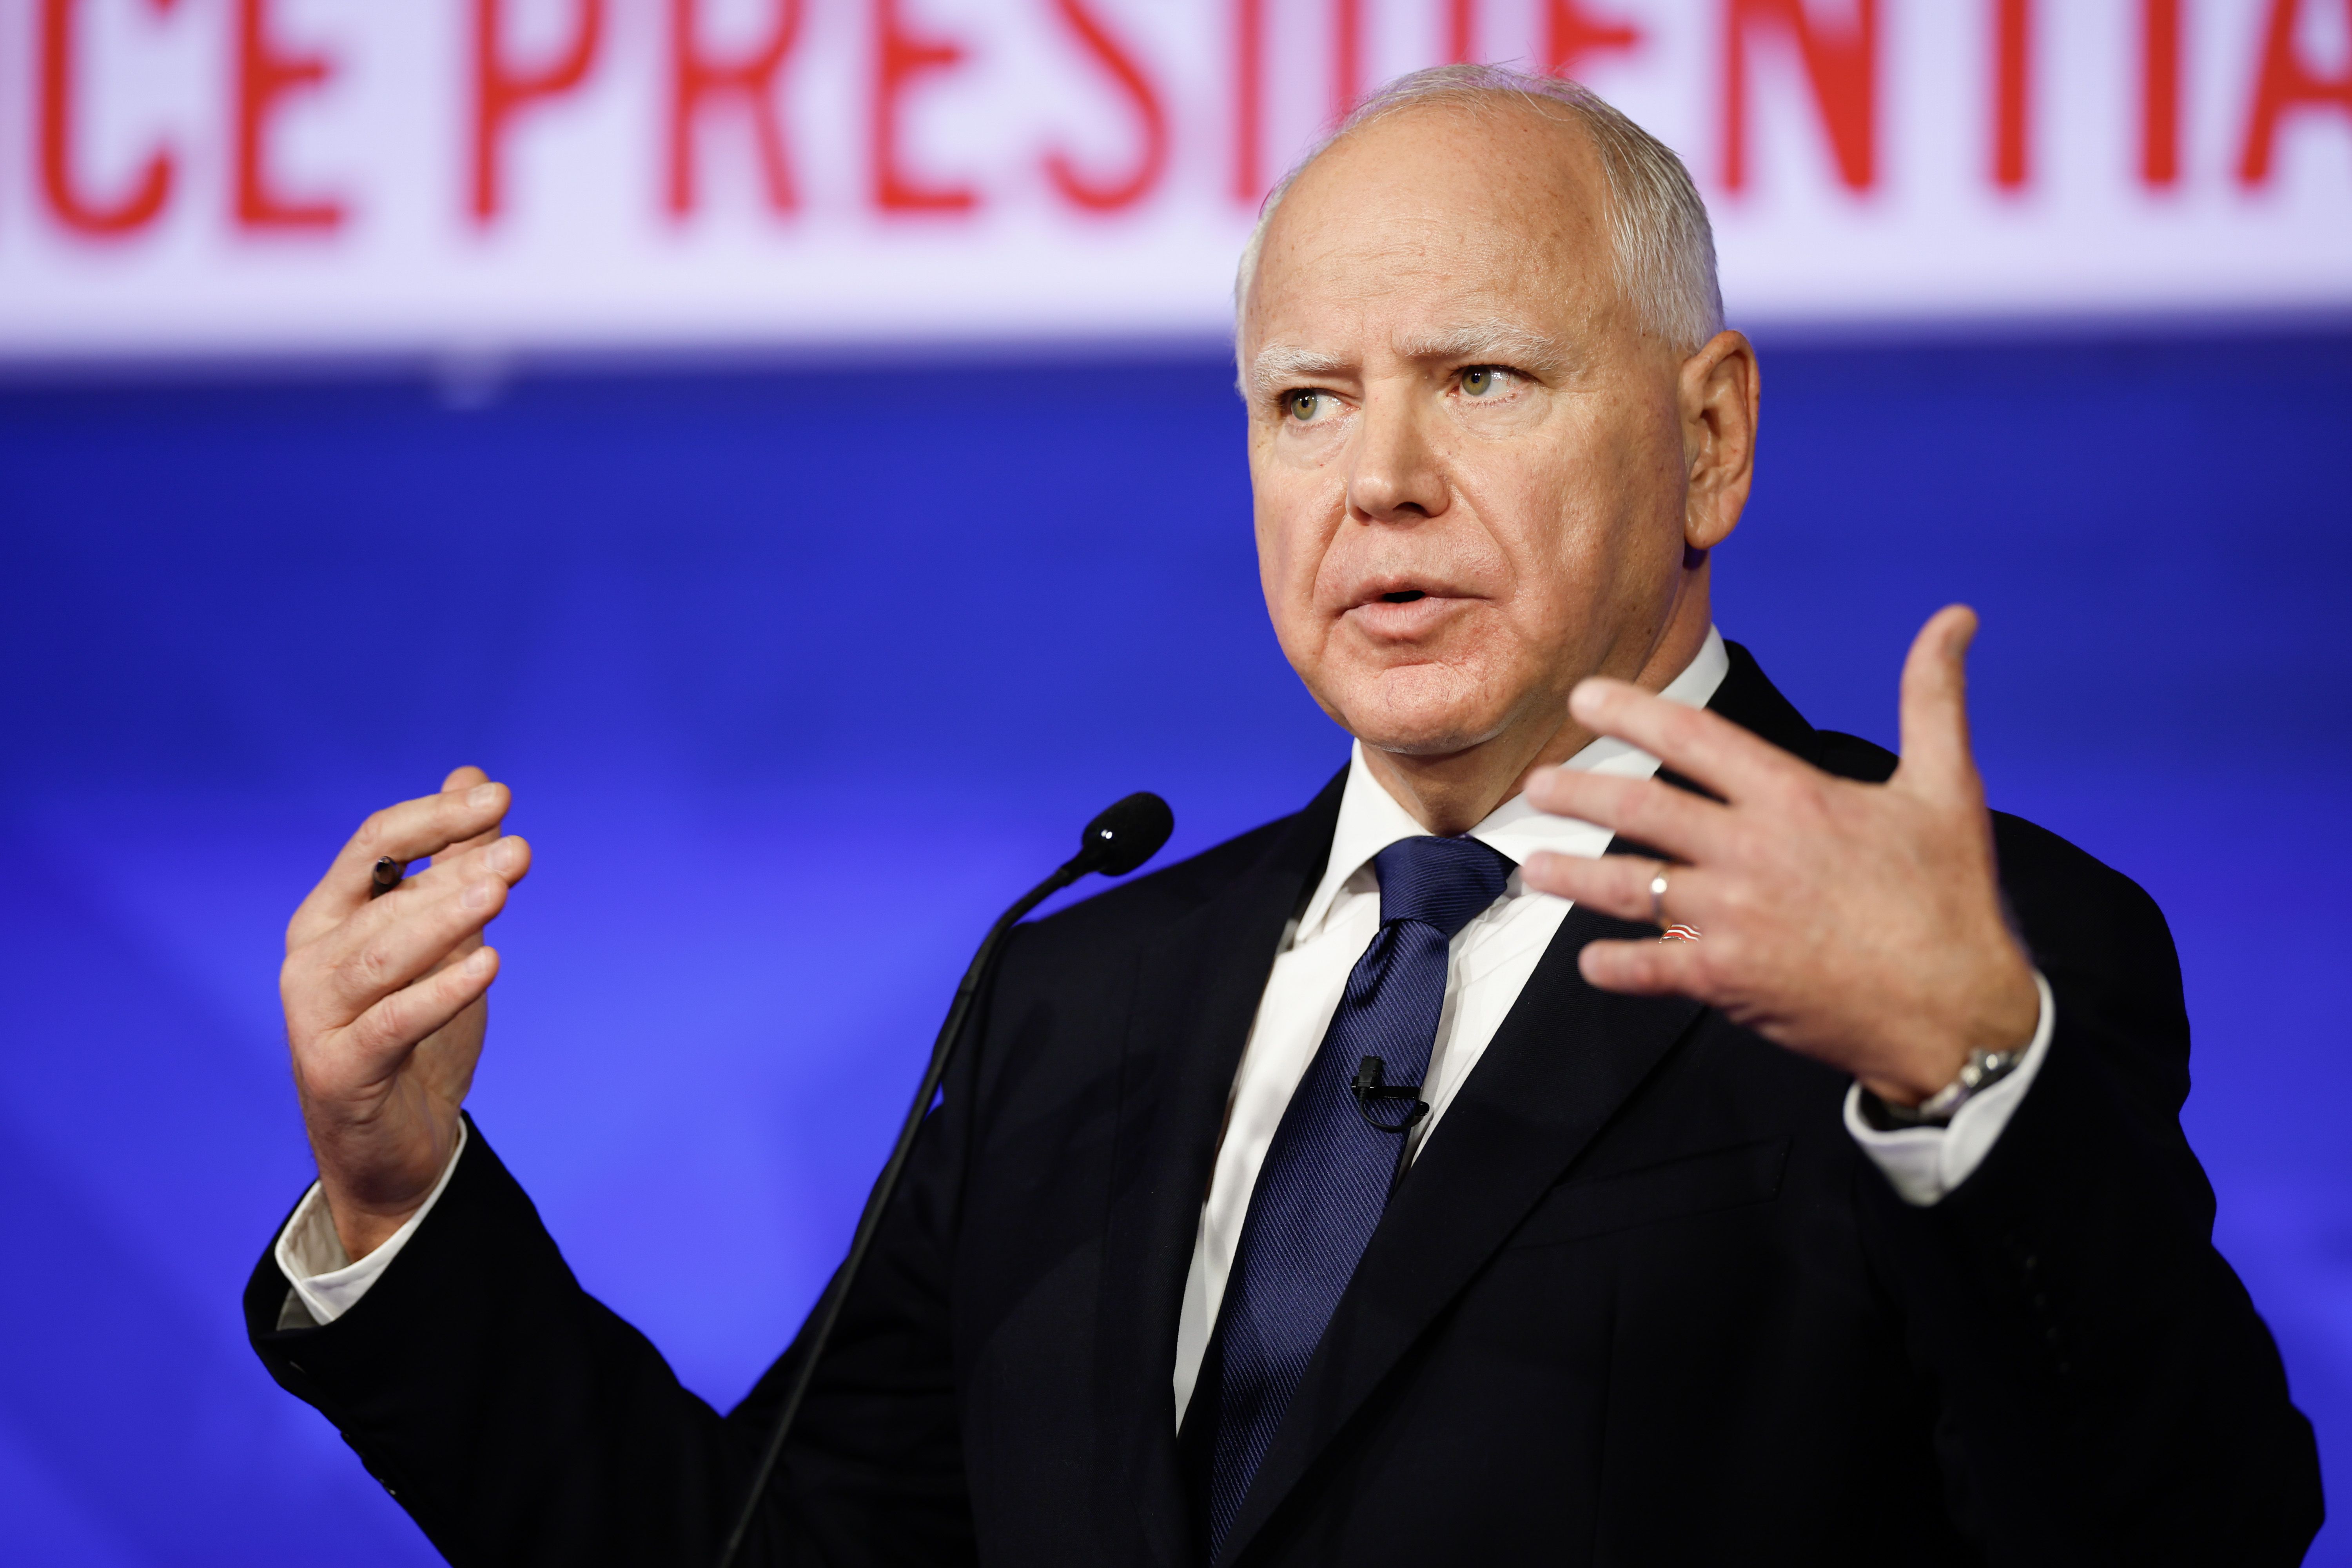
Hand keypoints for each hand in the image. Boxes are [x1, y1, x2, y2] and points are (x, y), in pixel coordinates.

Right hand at [281, 767, 530, 1258]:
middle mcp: (312, 959)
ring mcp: (316, 1016)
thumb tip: (472, 778)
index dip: (435, 817)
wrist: (394, 1147)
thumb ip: (451, 862)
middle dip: (454, 868)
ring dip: (445, 920)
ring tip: (501, 891)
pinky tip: (488, 964)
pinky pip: (391, 1024)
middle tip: (520, 851)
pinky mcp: (338, 1071)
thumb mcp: (442, 939)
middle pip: (383, 898)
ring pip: (382, 957)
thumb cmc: (415, 1034)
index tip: (500, 796)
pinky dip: (439, 992)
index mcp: (331, 917)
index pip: (375, 845)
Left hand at [1521, 607, 2038, 1105]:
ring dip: (1572, 875)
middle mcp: (1753, 851)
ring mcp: (1734, 918)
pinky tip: (1590, 960)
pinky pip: (1650, 968)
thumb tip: (1955, 617)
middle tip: (1536, 784)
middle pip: (1642, 807)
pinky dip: (1614, 965)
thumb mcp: (1948, 788)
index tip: (1583, 696)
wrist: (1961, 1012)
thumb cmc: (1951, 899)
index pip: (1694, 736)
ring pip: (1627, 886)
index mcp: (1796, 798)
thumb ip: (1933, 699)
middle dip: (1580, 791)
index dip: (1632, 711)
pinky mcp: (1729, 980)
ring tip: (1531, 869)